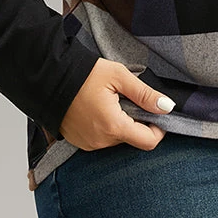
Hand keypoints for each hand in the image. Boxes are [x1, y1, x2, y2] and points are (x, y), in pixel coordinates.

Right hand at [58, 57, 174, 151]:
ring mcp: (89, 144)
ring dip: (122, 123)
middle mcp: (101, 141)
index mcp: (113, 126)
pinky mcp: (80, 142)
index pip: (148, 141)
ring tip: (111, 100)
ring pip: (118, 138)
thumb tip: (167, 107)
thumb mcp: (119, 76)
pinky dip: (107, 126)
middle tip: (130, 98)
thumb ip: (145, 94)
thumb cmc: (84, 74)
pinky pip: (103, 139)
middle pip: (133, 138)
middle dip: (138, 121)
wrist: (50, 77)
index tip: (158, 112)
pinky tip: (100, 108)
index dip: (159, 128)